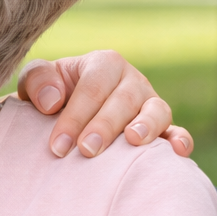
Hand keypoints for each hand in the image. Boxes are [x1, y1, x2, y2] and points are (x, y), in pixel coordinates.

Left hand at [17, 51, 192, 158]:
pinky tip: (176, 151)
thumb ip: (37, 81)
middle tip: (86, 150)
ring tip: (132, 141)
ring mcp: (150, 102)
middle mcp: (132, 80)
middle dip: (104, 126)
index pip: (92, 87)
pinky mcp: (162, 126)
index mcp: (103, 64)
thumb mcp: (36, 82)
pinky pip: (176, 131)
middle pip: (124, 100)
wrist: (63, 113)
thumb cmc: (51, 96)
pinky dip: (180, 139)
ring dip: (146, 126)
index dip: (75, 116)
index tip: (57, 146)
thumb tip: (53, 102)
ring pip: (157, 111)